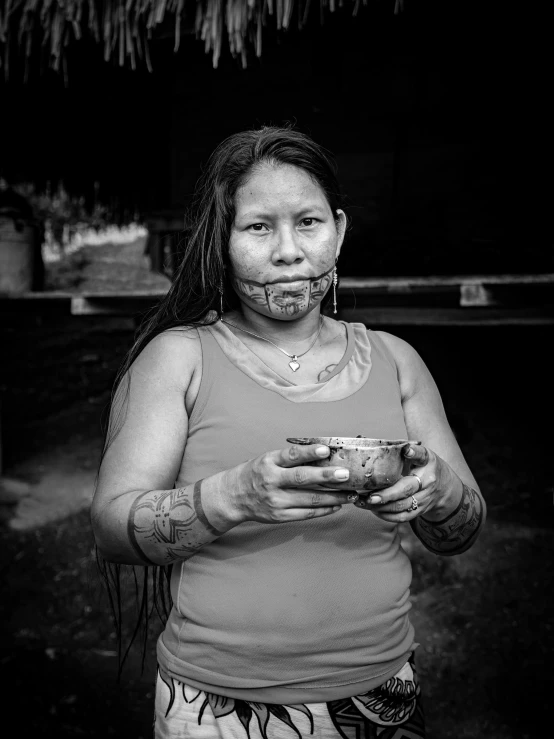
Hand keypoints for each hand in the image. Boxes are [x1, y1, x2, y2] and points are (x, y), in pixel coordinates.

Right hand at [224, 443, 358, 524]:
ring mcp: (275, 501)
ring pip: (309, 499)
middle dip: (326, 477)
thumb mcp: (267, 459)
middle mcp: (271, 481)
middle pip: (302, 478)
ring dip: (333, 496)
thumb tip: (322, 454)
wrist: (232, 497)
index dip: (309, 452)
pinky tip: (337, 505)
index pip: (291, 455)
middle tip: (346, 474)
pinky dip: (324, 510)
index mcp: (268, 462)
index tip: (326, 450)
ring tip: (350, 493)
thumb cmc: (255, 473)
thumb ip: (289, 458)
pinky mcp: (279, 516)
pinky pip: (306, 514)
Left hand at [353, 443, 450, 522]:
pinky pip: (402, 517)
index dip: (414, 453)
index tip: (406, 450)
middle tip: (369, 497)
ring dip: (381, 507)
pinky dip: (386, 515)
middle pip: (406, 489)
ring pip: (401, 507)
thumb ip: (402, 449)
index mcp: (426, 463)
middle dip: (386, 495)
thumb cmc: (425, 467)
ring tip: (364, 503)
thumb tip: (369, 440)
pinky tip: (373, 510)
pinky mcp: (419, 511)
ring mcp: (423, 499)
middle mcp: (426, 483)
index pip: (421, 456)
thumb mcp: (420, 454)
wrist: (445, 487)